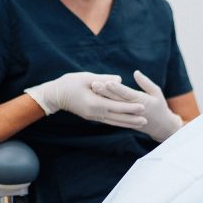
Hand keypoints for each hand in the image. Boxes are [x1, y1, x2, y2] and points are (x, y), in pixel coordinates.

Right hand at [24, 72, 146, 127]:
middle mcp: (95, 113)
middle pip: (117, 117)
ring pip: (114, 121)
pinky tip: (127, 123)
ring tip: (140, 124)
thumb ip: (104, 79)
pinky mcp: (92, 116)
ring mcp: (93, 116)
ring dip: (127, 123)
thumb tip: (119, 80)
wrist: (55, 95)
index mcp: (94, 103)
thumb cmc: (70, 83)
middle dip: (132, 119)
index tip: (142, 107)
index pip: (116, 106)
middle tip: (146, 120)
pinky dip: (119, 122)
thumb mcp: (86, 77)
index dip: (130, 107)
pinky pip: (108, 121)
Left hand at [91, 70, 183, 141]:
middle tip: (94, 84)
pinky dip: (104, 106)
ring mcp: (127, 116)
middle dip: (105, 92)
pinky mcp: (123, 119)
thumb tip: (136, 72)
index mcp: (141, 102)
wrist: (160, 127)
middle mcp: (133, 109)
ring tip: (91, 90)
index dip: (117, 88)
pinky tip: (95, 99)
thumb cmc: (159, 106)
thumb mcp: (157, 92)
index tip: (108, 81)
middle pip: (116, 100)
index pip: (127, 94)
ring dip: (102, 98)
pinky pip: (112, 112)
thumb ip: (146, 83)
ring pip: (112, 106)